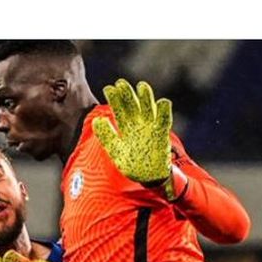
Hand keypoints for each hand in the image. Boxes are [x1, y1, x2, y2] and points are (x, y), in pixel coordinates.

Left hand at [92, 78, 176, 198]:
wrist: (149, 178)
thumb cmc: (132, 165)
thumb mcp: (116, 150)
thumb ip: (107, 136)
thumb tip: (96, 121)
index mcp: (126, 127)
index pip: (119, 110)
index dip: (114, 99)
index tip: (108, 88)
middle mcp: (139, 125)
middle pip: (133, 105)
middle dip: (128, 94)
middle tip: (121, 83)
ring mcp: (151, 128)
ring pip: (149, 109)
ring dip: (146, 98)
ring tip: (142, 86)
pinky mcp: (162, 135)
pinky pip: (164, 121)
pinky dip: (164, 112)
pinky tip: (162, 102)